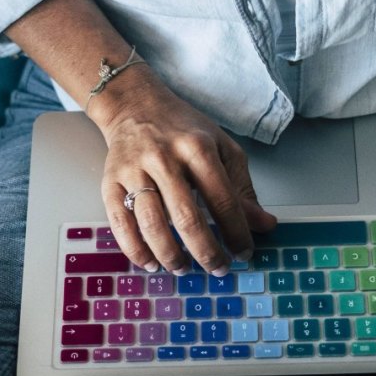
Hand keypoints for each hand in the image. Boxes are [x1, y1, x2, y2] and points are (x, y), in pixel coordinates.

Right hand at [89, 70, 276, 275]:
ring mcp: (134, 170)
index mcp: (198, 148)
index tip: (244, 253)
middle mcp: (164, 158)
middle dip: (206, 252)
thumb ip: (242, 188)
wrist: (135, 105)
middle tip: (218, 269)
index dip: (237, 232)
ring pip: (152, 224)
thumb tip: (264, 225)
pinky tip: (151, 262)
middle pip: (187, 217)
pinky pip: (120, 223)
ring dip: (171, 255)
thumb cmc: (183, 129)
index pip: (223, 199)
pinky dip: (136, 250)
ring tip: (184, 269)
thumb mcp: (222, 148)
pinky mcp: (111, 181)